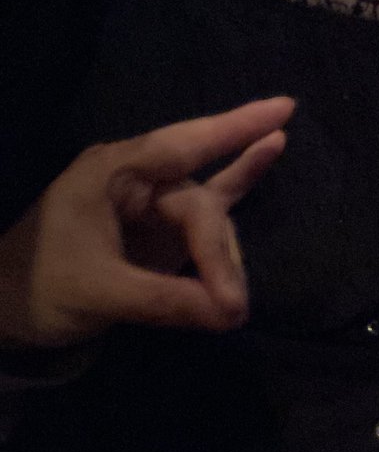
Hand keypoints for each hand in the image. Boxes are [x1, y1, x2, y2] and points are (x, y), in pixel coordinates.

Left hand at [0, 97, 296, 349]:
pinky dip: (239, 181)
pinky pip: (210, 204)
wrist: (6, 309)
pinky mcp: (164, 230)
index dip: (236, 137)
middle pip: (201, 201)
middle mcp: (138, 177)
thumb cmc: (40, 287)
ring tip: (233, 306)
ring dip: (224, 260)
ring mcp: (153, 203)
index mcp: (113, 172)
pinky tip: (272, 147)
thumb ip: (166, 301)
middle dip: (220, 255)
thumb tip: (230, 313)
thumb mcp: (100, 294)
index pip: (184, 152)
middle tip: (232, 309)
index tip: (278, 144)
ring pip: (210, 218)